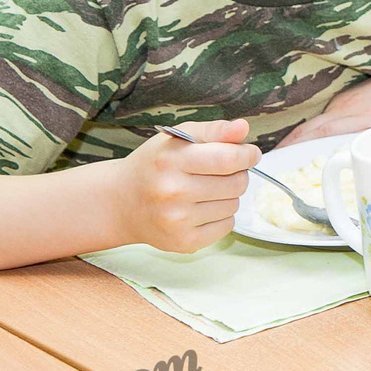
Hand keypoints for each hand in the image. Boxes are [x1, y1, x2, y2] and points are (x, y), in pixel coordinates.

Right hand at [116, 119, 257, 251]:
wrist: (121, 202)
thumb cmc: (155, 165)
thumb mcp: (178, 138)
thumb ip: (214, 130)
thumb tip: (243, 128)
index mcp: (171, 160)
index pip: (229, 158)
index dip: (247, 155)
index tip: (249, 154)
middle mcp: (172, 192)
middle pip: (237, 183)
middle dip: (237, 174)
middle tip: (220, 172)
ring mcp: (177, 220)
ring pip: (234, 205)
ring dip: (228, 196)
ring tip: (204, 191)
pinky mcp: (184, 242)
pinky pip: (227, 226)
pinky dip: (221, 216)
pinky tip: (200, 209)